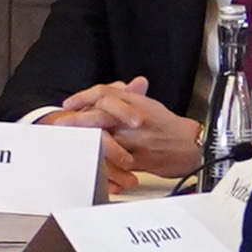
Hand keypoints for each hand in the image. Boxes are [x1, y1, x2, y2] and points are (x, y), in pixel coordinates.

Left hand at [38, 85, 202, 182]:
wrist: (191, 145)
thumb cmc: (168, 125)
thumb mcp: (149, 104)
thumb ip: (128, 97)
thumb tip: (112, 89)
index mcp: (136, 102)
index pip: (105, 93)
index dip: (83, 97)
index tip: (68, 104)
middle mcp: (135, 119)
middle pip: (101, 115)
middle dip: (77, 120)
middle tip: (60, 124)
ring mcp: (137, 140)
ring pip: (106, 140)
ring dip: (86, 141)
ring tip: (70, 143)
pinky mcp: (140, 160)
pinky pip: (117, 162)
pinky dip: (102, 162)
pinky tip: (88, 161)